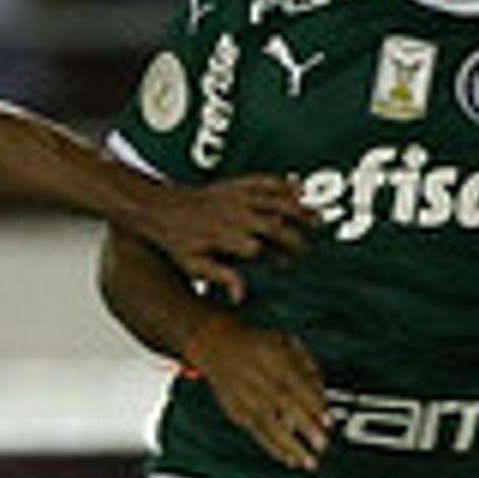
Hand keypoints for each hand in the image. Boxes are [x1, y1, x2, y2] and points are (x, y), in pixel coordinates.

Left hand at [138, 173, 313, 300]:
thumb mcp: (193, 265)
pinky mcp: (236, 184)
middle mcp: (235, 215)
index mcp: (227, 237)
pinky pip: (264, 181)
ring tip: (319, 219)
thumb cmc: (176, 240)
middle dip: (296, 237)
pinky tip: (300, 187)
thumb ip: (220, 277)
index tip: (290, 266)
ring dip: (299, 210)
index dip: (277, 259)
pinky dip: (283, 183)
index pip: (261, 249)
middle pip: (275, 225)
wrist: (159, 208)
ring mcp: (237, 197)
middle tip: (311, 249)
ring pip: (276, 201)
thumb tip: (241, 297)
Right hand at [185, 316, 325, 470]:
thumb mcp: (287, 343)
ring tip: (307, 461)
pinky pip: (255, 431)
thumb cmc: (260, 346)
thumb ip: (309, 368)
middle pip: (281, 403)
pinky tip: (289, 459)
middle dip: (303, 426)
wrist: (215, 346)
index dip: (312, 403)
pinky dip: (272, 446)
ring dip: (288, 444)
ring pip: (266, 422)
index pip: (295, 382)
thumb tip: (323, 400)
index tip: (328, 422)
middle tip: (322, 445)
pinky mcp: (235, 410)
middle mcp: (255, 375)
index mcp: (271, 355)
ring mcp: (242, 395)